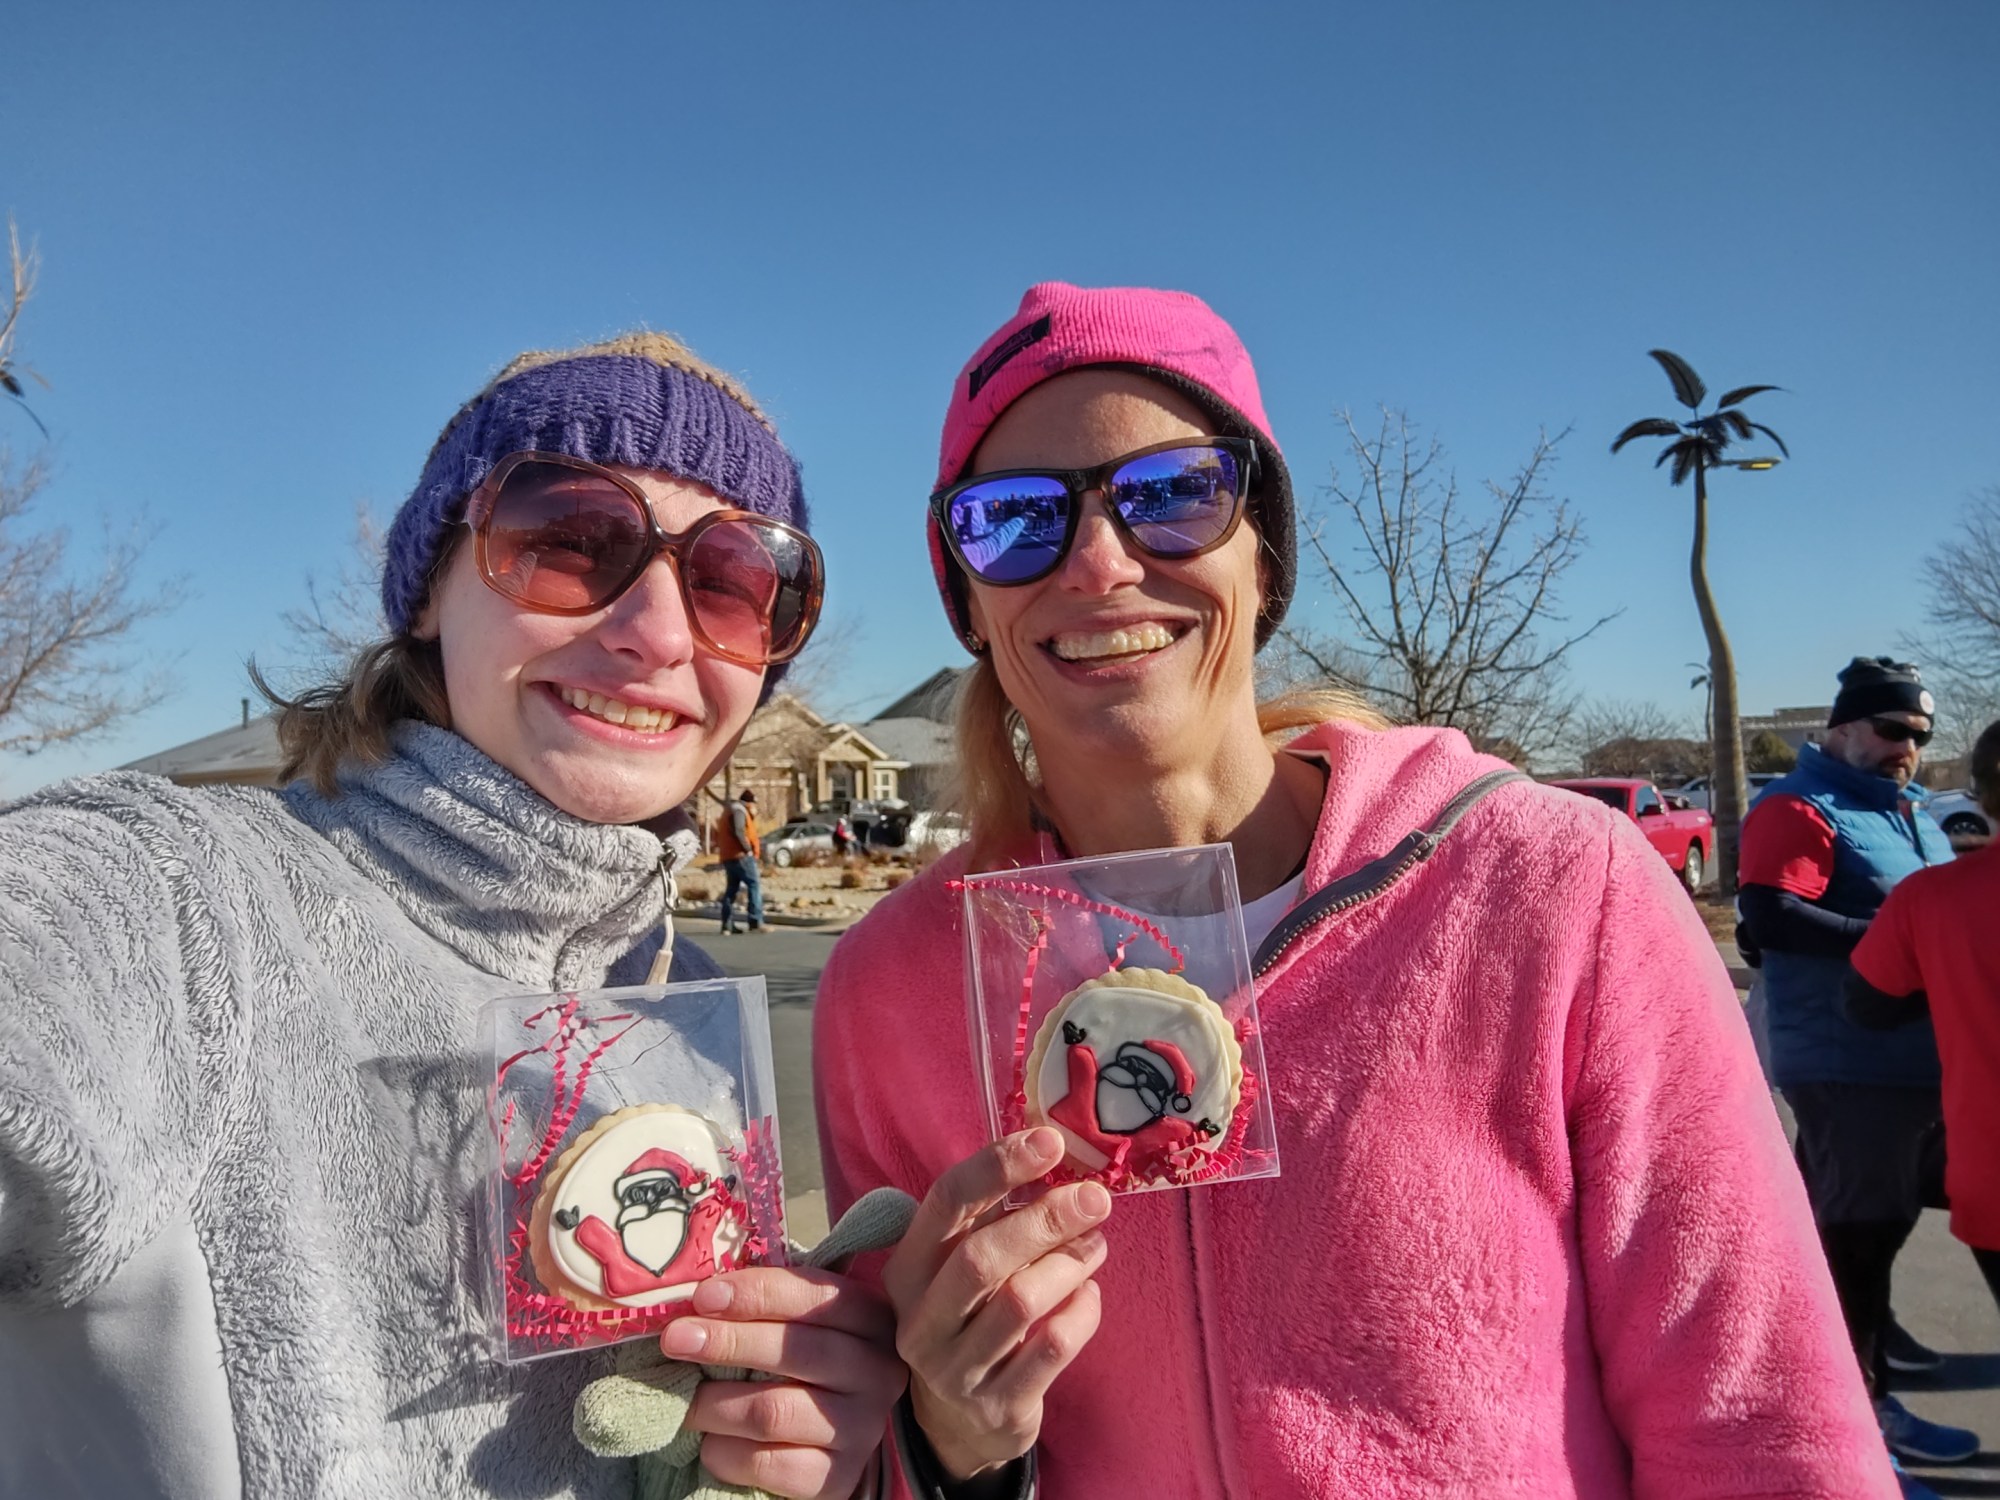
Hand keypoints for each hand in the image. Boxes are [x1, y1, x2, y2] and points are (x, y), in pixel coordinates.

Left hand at [661, 1266, 905, 1498]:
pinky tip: (709, 1443)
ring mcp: (860, 1428)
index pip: (814, 1296)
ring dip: (715, 1403)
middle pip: (793, 1351)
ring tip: (686, 1399)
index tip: (703, 1297)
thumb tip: (700, 1297)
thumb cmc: (803, 1361)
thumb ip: (765, 1304)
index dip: (756, 1293)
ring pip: (773, 1412)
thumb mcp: (799, 1321)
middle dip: (726, 1342)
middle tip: (676, 1339)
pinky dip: (724, 1452)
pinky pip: (766, 1464)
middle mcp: (876, 1372)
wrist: (829, 1436)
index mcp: (870, 1319)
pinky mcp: (836, 1477)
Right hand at [881, 1127, 1110, 1481]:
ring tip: (1096, 1243)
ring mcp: (955, 1370)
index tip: (1050, 1141)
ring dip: (1069, 1263)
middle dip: (1045, 1220)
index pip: (945, 1203)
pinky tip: (1090, 1294)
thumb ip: (991, 1219)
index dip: (997, 1166)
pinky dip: (1081, 1313)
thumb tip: (1055, 1155)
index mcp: (907, 1270)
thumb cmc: (968, 1318)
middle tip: (1095, 1198)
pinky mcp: (997, 1407)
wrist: (958, 1424)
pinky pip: (1051, 1349)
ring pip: (1020, 1303)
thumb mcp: (958, 1269)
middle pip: (982, 1258)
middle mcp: (920, 1321)